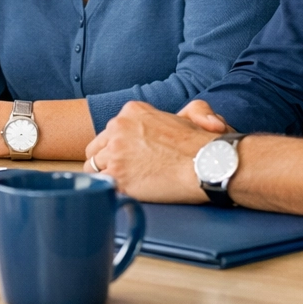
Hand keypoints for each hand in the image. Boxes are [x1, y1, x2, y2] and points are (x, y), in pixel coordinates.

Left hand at [83, 100, 230, 202]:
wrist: (208, 164)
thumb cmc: (203, 143)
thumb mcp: (193, 113)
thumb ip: (185, 110)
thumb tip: (179, 121)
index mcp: (131, 111)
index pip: (109, 132)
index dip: (116, 147)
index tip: (128, 157)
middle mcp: (118, 127)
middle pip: (96, 148)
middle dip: (105, 160)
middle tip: (119, 172)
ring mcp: (115, 152)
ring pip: (94, 166)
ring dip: (106, 176)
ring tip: (122, 185)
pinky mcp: (117, 175)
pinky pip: (101, 184)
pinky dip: (108, 190)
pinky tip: (121, 193)